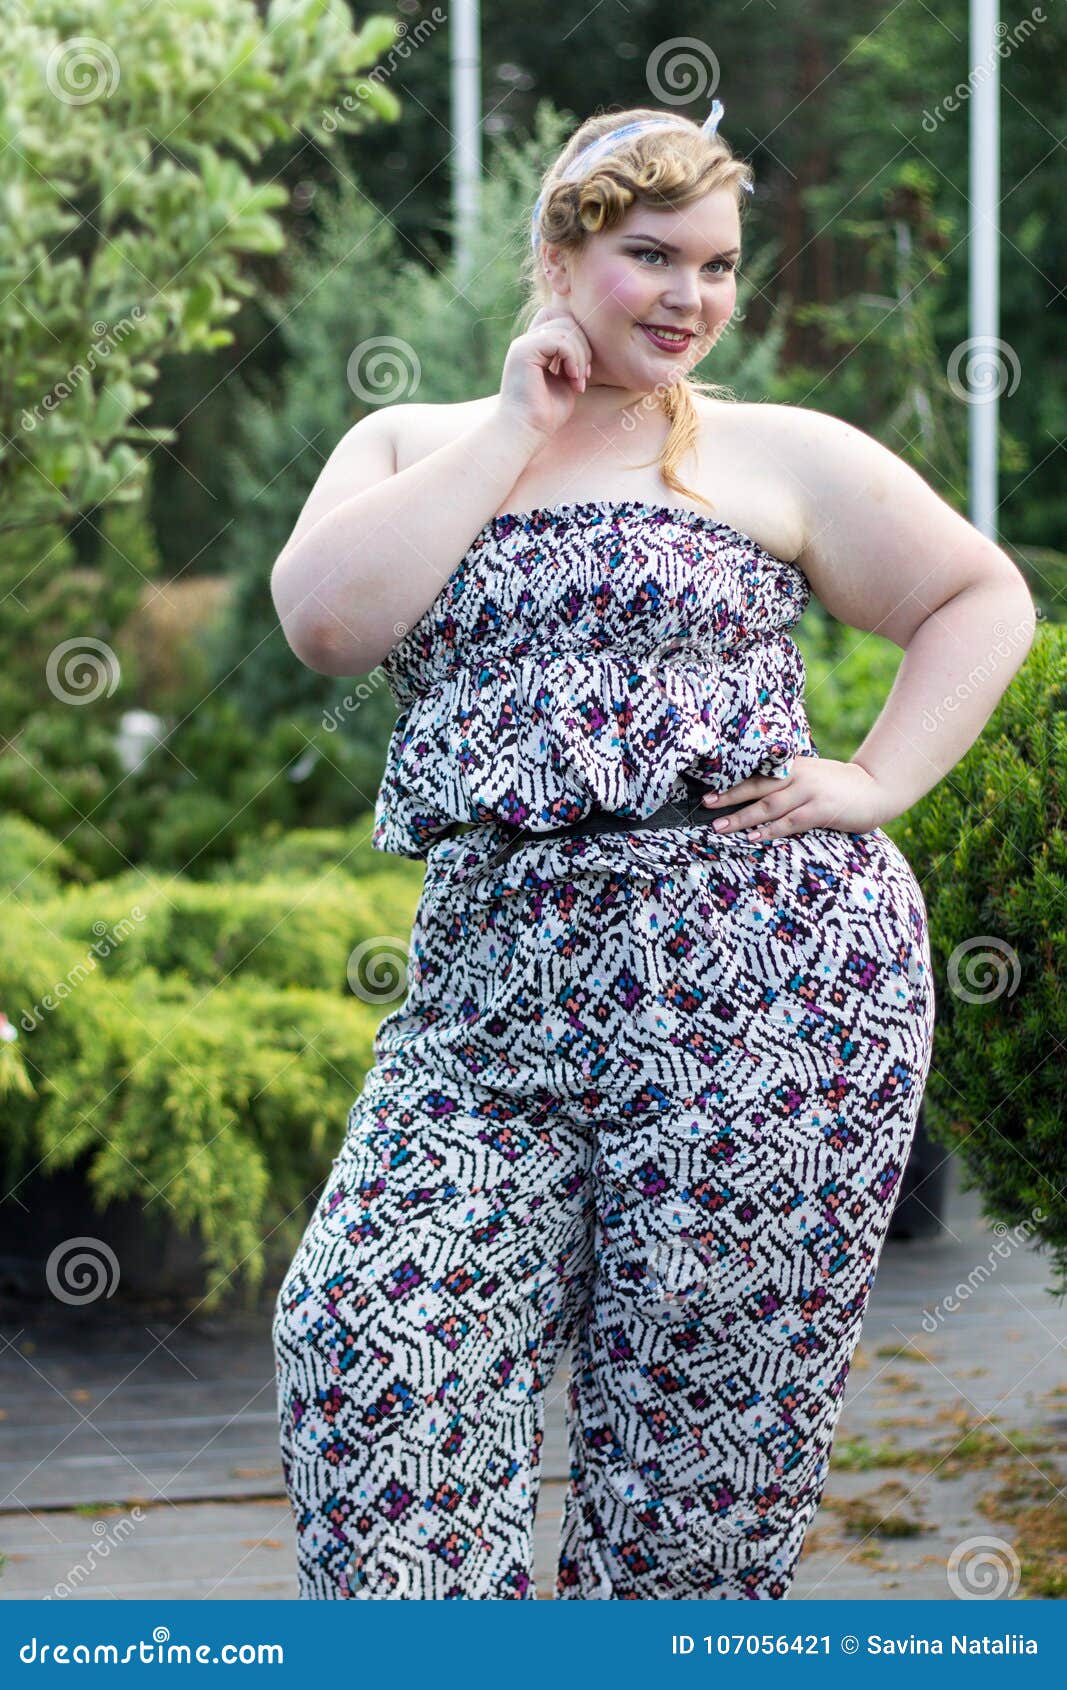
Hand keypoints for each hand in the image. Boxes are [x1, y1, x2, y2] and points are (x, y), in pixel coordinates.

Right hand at [498, 305, 592, 439]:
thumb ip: (571, 361)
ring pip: (565, 329)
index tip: (583, 371)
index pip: (560, 320)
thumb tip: (588, 346)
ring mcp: (523, 344)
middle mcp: (526, 342)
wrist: (525, 432)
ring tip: (578, 384)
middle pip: (565, 320)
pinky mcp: (524, 350)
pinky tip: (573, 381)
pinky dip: (573, 359)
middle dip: (583, 346)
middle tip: (584, 377)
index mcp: (534, 348)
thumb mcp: (565, 382)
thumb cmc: (545, 415)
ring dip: (580, 356)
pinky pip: (560, 340)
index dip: (578, 339)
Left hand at [700, 757, 890, 841]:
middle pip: (756, 787)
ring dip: (742, 818)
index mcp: (792, 765)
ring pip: (768, 806)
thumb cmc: (838, 786)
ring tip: (720, 828)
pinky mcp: (820, 809)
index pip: (756, 774)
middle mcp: (797, 775)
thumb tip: (756, 796)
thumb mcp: (811, 776)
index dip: (731, 783)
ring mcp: (809, 791)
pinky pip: (789, 822)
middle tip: (706, 807)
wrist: (876, 788)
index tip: (707, 792)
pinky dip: (769, 830)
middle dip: (729, 798)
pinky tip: (753, 837)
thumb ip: (788, 781)